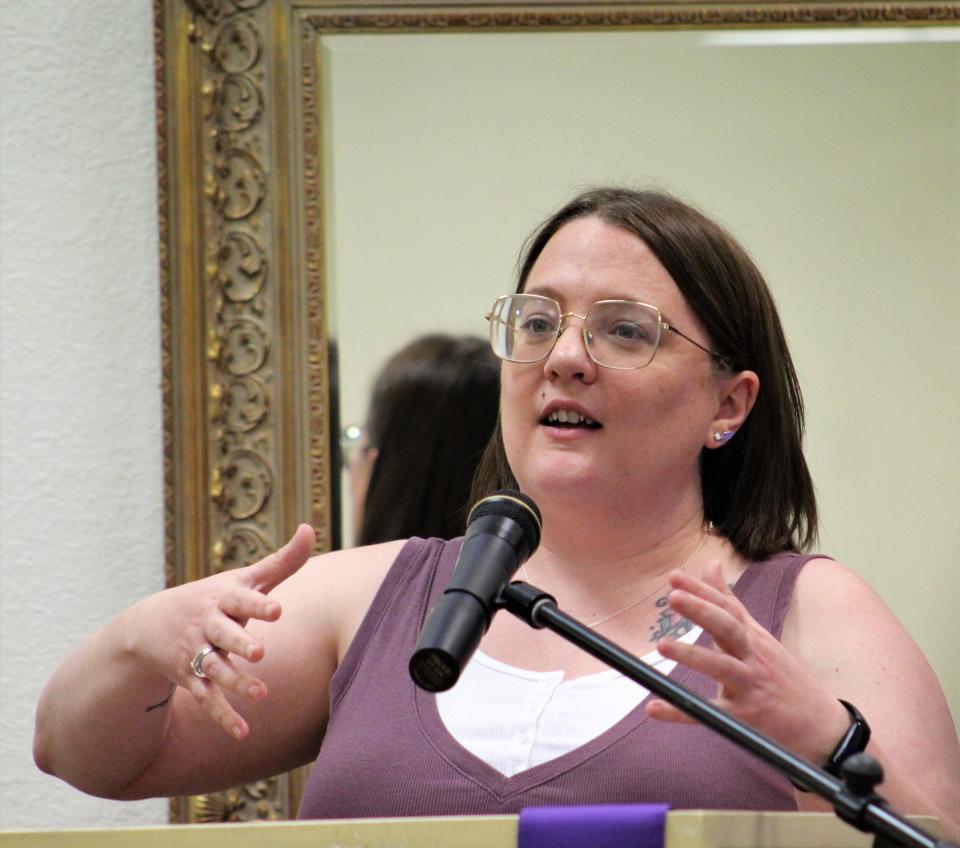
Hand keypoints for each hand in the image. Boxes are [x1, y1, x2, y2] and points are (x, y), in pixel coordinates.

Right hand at [128, 523, 315, 740]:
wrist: (150, 625)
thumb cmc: (215, 597)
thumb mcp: (245, 578)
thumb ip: (282, 560)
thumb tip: (311, 529)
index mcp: (224, 598)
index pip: (242, 600)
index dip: (258, 605)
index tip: (276, 610)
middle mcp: (209, 625)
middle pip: (225, 635)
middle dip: (240, 643)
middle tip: (258, 652)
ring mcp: (197, 653)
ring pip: (216, 669)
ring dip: (236, 682)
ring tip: (260, 695)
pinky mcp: (191, 679)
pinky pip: (207, 700)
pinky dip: (223, 716)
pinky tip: (243, 731)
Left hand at [644, 560, 848, 764]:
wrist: (822, 724)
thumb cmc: (781, 674)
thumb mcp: (757, 634)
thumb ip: (729, 601)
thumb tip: (710, 563)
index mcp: (752, 635)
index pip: (726, 606)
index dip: (700, 590)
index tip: (673, 576)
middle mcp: (752, 656)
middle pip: (727, 628)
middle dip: (701, 611)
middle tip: (673, 597)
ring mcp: (750, 686)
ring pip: (722, 667)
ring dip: (692, 656)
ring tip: (662, 645)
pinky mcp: (745, 717)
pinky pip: (709, 714)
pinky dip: (681, 711)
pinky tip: (654, 706)